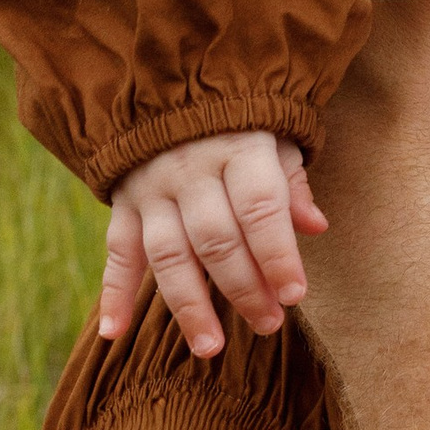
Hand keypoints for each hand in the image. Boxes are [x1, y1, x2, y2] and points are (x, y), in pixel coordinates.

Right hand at [100, 130, 326, 355]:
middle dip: (243, 288)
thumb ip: (291, 183)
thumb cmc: (240, 117)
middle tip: (269, 324)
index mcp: (238, 147)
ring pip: (168, 254)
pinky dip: (113, 293)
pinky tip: (116, 333)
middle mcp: (190, 169)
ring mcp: (151, 188)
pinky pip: (116, 252)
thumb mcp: (276, 133)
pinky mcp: (123, 203)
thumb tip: (316, 227)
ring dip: (188, 306)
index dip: (277, 254)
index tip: (295, 295)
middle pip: (216, 240)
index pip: (259, 208)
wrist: (168, 81)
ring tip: (210, 348)